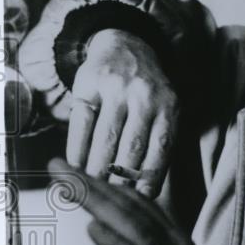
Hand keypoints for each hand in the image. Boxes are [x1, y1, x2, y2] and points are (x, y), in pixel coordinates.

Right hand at [68, 29, 178, 197]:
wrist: (126, 45)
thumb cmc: (148, 93)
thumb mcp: (165, 110)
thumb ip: (159, 144)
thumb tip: (144, 194)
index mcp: (169, 106)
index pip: (161, 148)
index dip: (150, 176)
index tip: (141, 198)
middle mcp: (144, 96)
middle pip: (131, 147)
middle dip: (121, 179)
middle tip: (112, 198)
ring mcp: (115, 88)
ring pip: (105, 138)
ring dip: (97, 169)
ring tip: (92, 187)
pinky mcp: (88, 85)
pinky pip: (81, 123)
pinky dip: (77, 149)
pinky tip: (75, 166)